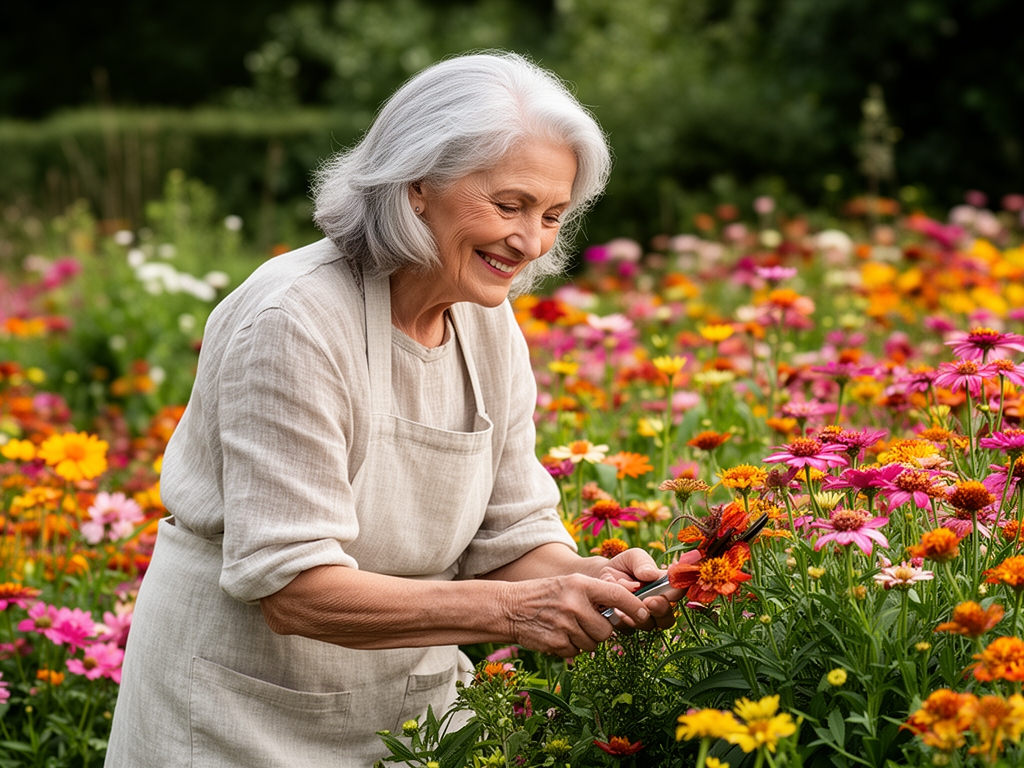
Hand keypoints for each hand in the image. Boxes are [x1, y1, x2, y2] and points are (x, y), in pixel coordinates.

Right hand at [500, 573, 652, 657]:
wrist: (511, 608)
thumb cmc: (547, 595)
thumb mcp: (571, 584)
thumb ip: (598, 593)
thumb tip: (631, 601)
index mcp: (580, 584)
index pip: (617, 595)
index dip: (635, 606)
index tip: (646, 614)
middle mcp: (574, 604)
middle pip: (607, 629)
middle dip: (600, 630)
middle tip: (585, 622)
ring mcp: (565, 625)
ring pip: (593, 643)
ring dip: (585, 639)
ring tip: (568, 626)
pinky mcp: (557, 643)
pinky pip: (577, 652)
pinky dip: (571, 647)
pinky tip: (558, 634)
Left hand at [598, 548, 702, 631]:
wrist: (599, 577)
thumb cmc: (622, 566)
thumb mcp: (632, 557)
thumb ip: (642, 562)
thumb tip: (651, 574)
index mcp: (664, 586)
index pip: (679, 592)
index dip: (677, 592)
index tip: (668, 589)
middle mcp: (657, 605)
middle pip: (668, 617)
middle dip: (659, 609)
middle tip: (647, 601)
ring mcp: (643, 618)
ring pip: (649, 625)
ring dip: (637, 615)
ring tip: (623, 602)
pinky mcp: (628, 626)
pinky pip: (629, 629)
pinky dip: (622, 620)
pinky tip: (614, 610)